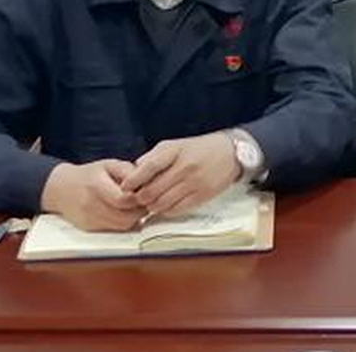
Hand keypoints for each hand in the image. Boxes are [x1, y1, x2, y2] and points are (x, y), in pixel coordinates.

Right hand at [40, 160, 147, 231]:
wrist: (61, 188)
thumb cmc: (89, 174)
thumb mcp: (109, 164)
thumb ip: (128, 171)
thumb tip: (146, 182)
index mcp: (96, 185)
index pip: (124, 200)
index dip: (140, 198)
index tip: (146, 192)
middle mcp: (90, 204)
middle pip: (125, 216)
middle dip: (140, 210)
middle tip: (145, 201)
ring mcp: (89, 219)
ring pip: (122, 226)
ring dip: (134, 218)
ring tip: (135, 206)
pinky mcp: (89, 228)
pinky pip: (114, 229)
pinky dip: (123, 222)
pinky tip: (124, 212)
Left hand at [120, 132, 239, 217]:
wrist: (230, 153)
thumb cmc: (199, 149)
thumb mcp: (175, 145)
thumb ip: (153, 157)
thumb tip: (133, 173)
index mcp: (176, 151)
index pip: (149, 167)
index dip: (133, 180)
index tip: (125, 187)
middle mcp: (185, 167)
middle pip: (152, 190)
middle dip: (140, 198)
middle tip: (137, 198)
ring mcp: (195, 183)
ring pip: (162, 203)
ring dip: (152, 206)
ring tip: (151, 202)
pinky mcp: (203, 195)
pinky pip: (177, 209)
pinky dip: (166, 210)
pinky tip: (165, 205)